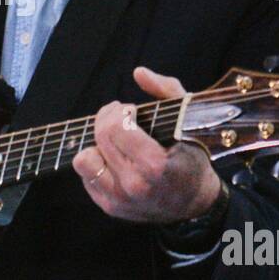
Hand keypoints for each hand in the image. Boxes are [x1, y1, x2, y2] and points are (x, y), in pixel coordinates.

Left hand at [72, 66, 221, 223]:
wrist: (195, 203)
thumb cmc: (192, 157)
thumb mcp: (190, 120)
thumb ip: (167, 90)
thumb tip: (138, 72)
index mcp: (154, 165)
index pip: (116, 128)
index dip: (121, 111)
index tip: (132, 110)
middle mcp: (133, 185)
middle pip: (100, 138)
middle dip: (108, 118)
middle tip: (121, 116)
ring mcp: (119, 199)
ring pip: (83, 160)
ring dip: (96, 144)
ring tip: (114, 140)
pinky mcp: (109, 206)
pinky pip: (85, 175)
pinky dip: (96, 161)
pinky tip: (114, 157)